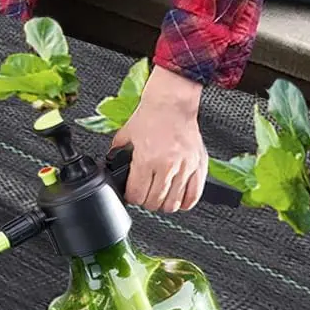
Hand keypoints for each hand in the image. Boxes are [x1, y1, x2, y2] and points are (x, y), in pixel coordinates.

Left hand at [110, 66, 206, 211]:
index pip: (137, 194)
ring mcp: (184, 167)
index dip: (131, 198)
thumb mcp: (126, 134)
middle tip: (144, 197)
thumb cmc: (150, 116)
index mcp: (146, 159)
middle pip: (155, 202)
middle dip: (146, 203)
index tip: (131, 195)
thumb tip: (110, 163)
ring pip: (174, 203)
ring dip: (164, 205)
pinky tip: (179, 201)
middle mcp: (166, 166)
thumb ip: (117, 151)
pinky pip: (194, 195)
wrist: (172, 104)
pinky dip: (185, 203)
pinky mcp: (198, 166)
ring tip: (160, 199)